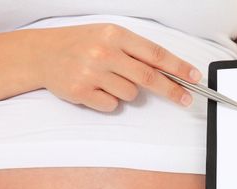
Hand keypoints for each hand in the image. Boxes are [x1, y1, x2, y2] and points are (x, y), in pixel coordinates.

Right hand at [33, 23, 201, 111]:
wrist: (42, 54)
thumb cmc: (81, 44)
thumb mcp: (108, 37)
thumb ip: (136, 51)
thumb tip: (168, 71)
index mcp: (115, 35)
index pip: (155, 54)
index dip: (178, 67)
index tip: (195, 77)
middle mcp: (104, 52)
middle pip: (149, 77)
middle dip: (172, 90)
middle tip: (185, 99)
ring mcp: (92, 73)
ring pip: (130, 95)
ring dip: (127, 92)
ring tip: (108, 80)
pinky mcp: (81, 92)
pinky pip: (111, 106)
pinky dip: (109, 101)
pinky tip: (96, 89)